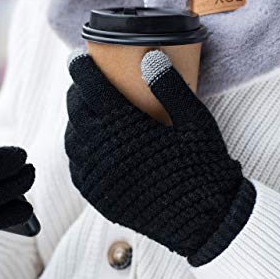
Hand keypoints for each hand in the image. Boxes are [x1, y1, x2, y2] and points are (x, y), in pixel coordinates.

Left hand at [65, 50, 255, 265]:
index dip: (82, 70)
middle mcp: (104, 155)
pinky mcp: (100, 199)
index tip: (78, 59)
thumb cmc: (203, 165)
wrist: (207, 221)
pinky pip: (76, 169)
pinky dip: (77, 151)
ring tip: (85, 111)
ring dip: (75, 121)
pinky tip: (86, 144)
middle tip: (84, 83)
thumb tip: (150, 57)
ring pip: (72, 141)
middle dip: (77, 93)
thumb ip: (170, 87)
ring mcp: (99, 179)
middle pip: (77, 113)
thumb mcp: (194, 121)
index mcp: (126, 131)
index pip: (93, 90)